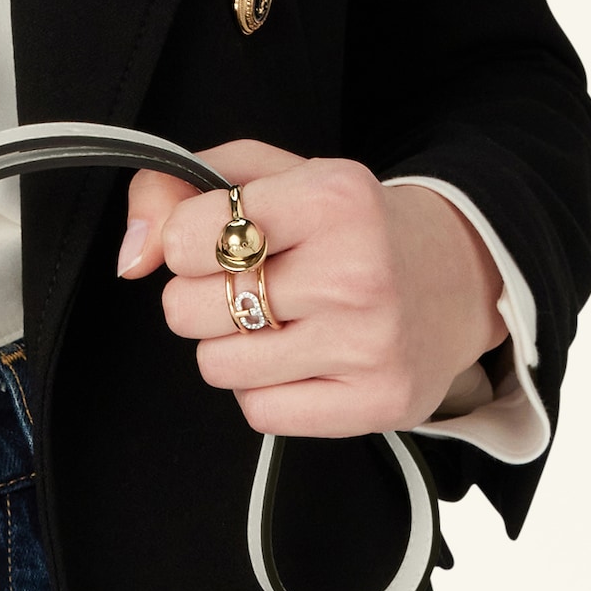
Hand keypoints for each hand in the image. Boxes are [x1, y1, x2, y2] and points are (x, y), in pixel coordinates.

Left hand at [118, 141, 506, 436]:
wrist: (459, 279)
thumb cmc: (350, 230)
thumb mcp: (277, 179)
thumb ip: (184, 189)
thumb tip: (131, 255)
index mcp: (332, 199)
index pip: (187, 238)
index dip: (185, 244)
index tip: (219, 243)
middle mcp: (354, 271)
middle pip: (188, 310)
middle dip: (201, 300)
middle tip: (252, 287)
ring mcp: (366, 344)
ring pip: (217, 367)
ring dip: (231, 349)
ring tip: (283, 323)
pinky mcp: (372, 403)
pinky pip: (258, 411)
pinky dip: (265, 390)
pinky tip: (303, 360)